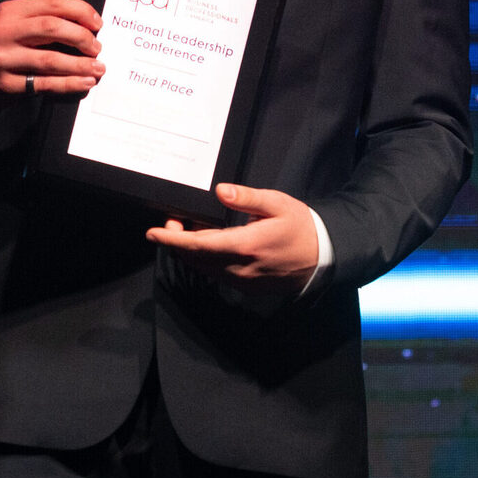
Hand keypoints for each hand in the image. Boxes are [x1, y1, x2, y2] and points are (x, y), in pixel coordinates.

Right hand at [0, 0, 104, 111]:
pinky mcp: (6, 85)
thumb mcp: (8, 21)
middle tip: (97, 47)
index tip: (96, 22)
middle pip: (52, 28)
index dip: (80, 11)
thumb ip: (37, 18)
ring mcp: (3, 60)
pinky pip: (44, 84)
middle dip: (82, 37)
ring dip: (80, 64)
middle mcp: (4, 33)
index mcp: (9, 12)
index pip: (51, 4)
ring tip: (98, 67)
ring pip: (50, 59)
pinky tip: (84, 82)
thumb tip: (83, 24)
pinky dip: (69, 84)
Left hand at [147, 184, 321, 292]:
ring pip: (205, 269)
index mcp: (246, 245)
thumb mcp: (277, 204)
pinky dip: (205, 261)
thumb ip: (247, 198)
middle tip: (171, 223)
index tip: (152, 233)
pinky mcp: (247, 287)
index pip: (198, 244)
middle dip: (177, 243)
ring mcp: (243, 281)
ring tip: (186, 232)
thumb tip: (221, 191)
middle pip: (196, 259)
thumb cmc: (301, 226)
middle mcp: (240, 268)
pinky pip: (217, 274)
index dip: (171, 240)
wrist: (324, 257)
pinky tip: (207, 246)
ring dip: (190, 253)